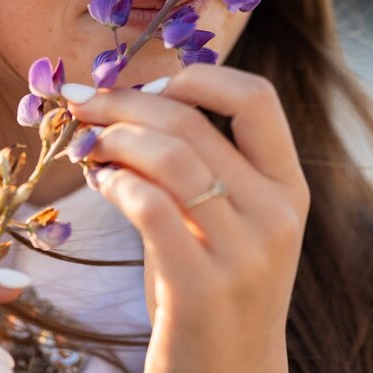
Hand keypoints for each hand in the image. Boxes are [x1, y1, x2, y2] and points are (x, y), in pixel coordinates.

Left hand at [63, 65, 308, 372]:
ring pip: (168, 156)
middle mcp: (277, 215)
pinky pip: (149, 206)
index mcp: (289, 190)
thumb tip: (126, 104)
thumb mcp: (225, 227)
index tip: (146, 85)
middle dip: (124, 102)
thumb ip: (195, 170)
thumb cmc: (211, 296)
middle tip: (83, 103)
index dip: (197, 76)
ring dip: (112, 138)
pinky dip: (115, 182)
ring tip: (84, 146)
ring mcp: (245, 254)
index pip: (257, 97)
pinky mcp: (202, 289)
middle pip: (192, 122)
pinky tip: (100, 184)